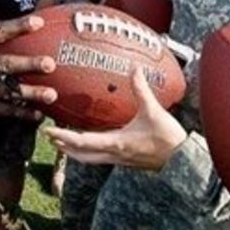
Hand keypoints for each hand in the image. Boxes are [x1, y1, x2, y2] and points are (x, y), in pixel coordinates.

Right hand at [0, 14, 58, 120]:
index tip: (39, 22)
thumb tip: (22, 30)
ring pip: (5, 91)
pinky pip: (1, 110)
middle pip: (3, 64)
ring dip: (30, 93)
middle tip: (50, 64)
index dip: (18, 26)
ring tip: (51, 94)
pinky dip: (20, 113)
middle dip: (28, 64)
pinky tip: (37, 114)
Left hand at [44, 68, 187, 170]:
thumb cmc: (167, 137)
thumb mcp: (153, 110)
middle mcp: (114, 154)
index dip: (63, 136)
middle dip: (63, 145)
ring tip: (62, 142)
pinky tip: (88, 146)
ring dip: (73, 152)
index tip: (49, 131)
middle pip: (80, 155)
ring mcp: (119, 160)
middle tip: (49, 136)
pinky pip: (99, 158)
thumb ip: (141, 89)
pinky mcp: (125, 161)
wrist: (181, 160)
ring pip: (89, 160)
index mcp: (116, 143)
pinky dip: (87, 153)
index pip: (82, 142)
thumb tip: (134, 69)